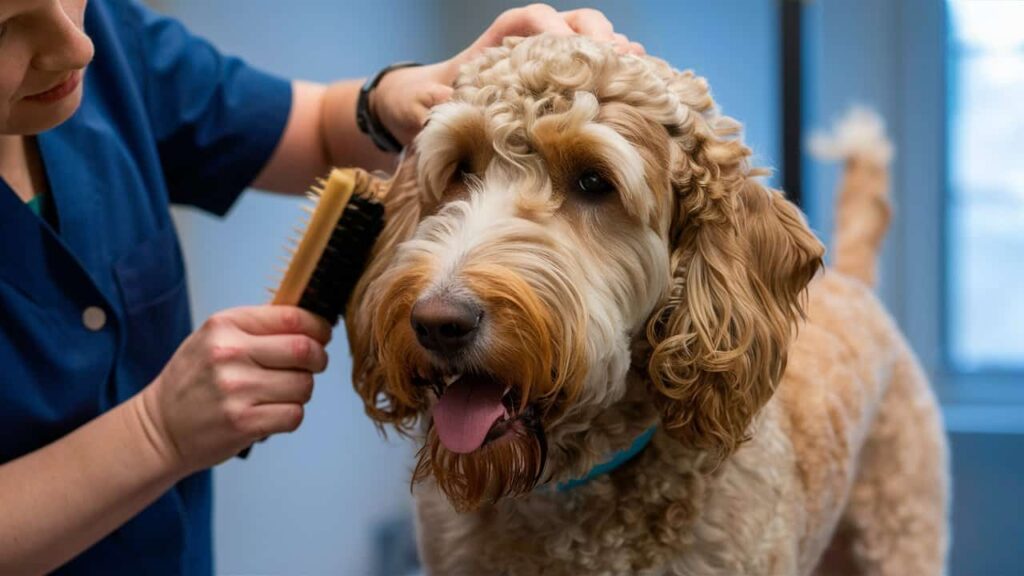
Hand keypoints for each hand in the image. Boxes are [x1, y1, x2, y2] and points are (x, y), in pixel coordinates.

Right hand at [134, 306, 330, 473]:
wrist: (159, 427)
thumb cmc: (194, 380)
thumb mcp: (213, 338)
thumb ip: (256, 327)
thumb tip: (311, 322)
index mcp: (225, 325)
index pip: (292, 317)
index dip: (318, 327)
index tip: (322, 335)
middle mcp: (229, 353)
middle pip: (305, 350)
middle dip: (318, 359)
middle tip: (313, 365)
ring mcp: (236, 390)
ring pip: (304, 385)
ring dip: (303, 390)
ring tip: (281, 392)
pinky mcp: (243, 423)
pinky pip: (295, 415)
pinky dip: (291, 415)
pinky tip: (272, 413)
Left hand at [372, 4, 644, 145]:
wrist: (420, 114)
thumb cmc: (420, 106)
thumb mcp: (418, 106)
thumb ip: (433, 103)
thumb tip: (447, 96)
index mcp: (494, 44)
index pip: (529, 19)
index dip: (552, 28)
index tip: (568, 48)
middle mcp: (525, 46)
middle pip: (568, 22)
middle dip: (593, 36)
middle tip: (616, 56)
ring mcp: (544, 65)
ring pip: (586, 42)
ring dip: (610, 52)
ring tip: (636, 66)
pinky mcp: (556, 87)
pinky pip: (590, 71)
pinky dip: (612, 72)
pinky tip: (637, 81)